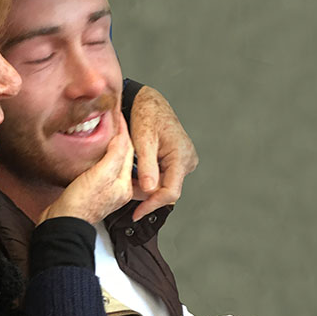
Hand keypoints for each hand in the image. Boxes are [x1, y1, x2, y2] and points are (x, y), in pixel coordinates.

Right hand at [38, 109, 133, 224]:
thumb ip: (114, 156)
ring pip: (112, 162)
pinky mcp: (92, 192)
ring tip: (106, 131)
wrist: (63, 223)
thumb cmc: (81, 203)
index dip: (123, 130)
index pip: (128, 149)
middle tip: (114, 120)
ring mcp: (105, 190)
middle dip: (120, 137)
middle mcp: (118, 188)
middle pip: (122, 156)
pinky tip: (95, 153)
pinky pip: (101, 169)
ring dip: (111, 146)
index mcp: (124, 184)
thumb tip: (121, 138)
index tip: (118, 114)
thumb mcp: (101, 174)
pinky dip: (101, 157)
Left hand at [128, 84, 197, 220]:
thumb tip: (150, 190)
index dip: (152, 205)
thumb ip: (146, 166)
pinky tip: (138, 177)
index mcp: (181, 156)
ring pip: (166, 185)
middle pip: (168, 190)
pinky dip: (151, 180)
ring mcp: (184, 161)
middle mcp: (187, 160)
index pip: (170, 191)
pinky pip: (165, 177)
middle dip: (148, 197)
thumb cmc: (146, 115)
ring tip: (130, 183)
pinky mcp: (178, 160)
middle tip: (128, 200)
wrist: (149, 102)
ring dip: (149, 188)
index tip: (136, 213)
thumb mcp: (143, 140)